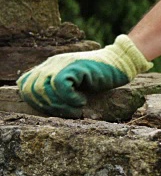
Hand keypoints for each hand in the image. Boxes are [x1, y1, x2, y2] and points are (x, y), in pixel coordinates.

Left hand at [17, 35, 152, 117]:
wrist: (120, 63)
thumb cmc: (100, 77)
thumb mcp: (74, 83)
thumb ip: (58, 88)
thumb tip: (45, 107)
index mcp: (49, 67)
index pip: (24, 84)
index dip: (34, 102)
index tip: (54, 109)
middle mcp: (52, 63)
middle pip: (31, 89)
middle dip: (46, 107)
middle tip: (66, 111)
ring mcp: (62, 64)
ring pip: (43, 89)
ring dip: (59, 105)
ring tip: (76, 108)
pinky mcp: (74, 66)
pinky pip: (60, 85)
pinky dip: (69, 98)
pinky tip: (82, 101)